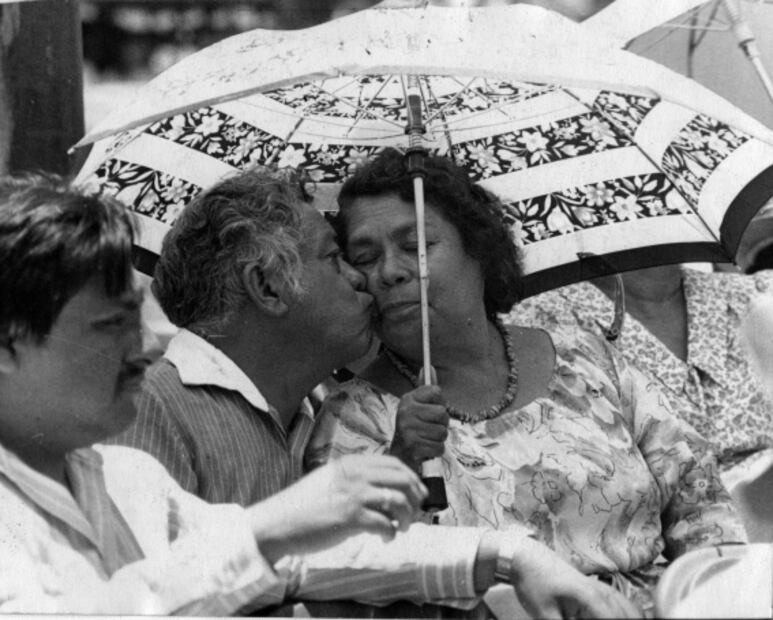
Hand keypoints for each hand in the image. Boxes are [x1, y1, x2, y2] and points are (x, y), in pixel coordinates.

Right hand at [247, 454, 426, 561]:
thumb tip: (387, 493)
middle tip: (414, 513)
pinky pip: (384, 524)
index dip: (412, 478)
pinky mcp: (350, 518)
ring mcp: (353, 495)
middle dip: (415, 498)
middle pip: (402, 479)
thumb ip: (357, 480)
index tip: (418, 493)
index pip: (394, 464)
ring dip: (406, 517)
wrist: (279, 522)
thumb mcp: (332, 481)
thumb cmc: (305, 505)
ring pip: (398, 501)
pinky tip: (385, 538)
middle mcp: (355, 474)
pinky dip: (391, 533)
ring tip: (401, 528)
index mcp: (351, 463)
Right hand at [390, 385, 448, 470]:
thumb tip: (428, 367)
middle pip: (442, 413)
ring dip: (438, 439)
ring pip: (442, 432)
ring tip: (426, 439)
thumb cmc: (414, 428)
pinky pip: (439, 447)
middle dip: (441, 424)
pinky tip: (425, 449)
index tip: (430, 410)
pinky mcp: (413, 447)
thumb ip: (426, 388)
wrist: (400, 455)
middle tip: (430, 427)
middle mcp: (405, 412)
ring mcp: (408, 429)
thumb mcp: (418, 406)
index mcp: (407, 399)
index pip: (436, 391)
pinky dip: (435, 451)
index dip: (439, 403)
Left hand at [509, 537, 641, 618]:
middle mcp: (599, 589)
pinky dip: (626, 610)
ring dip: (631, 616)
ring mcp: (598, 585)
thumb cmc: (532, 582)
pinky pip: (618, 600)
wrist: (524, 556)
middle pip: (625, 613)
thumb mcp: (544, 614)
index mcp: (589, 597)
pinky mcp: (593, 585)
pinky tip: (629, 615)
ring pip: (626, 606)